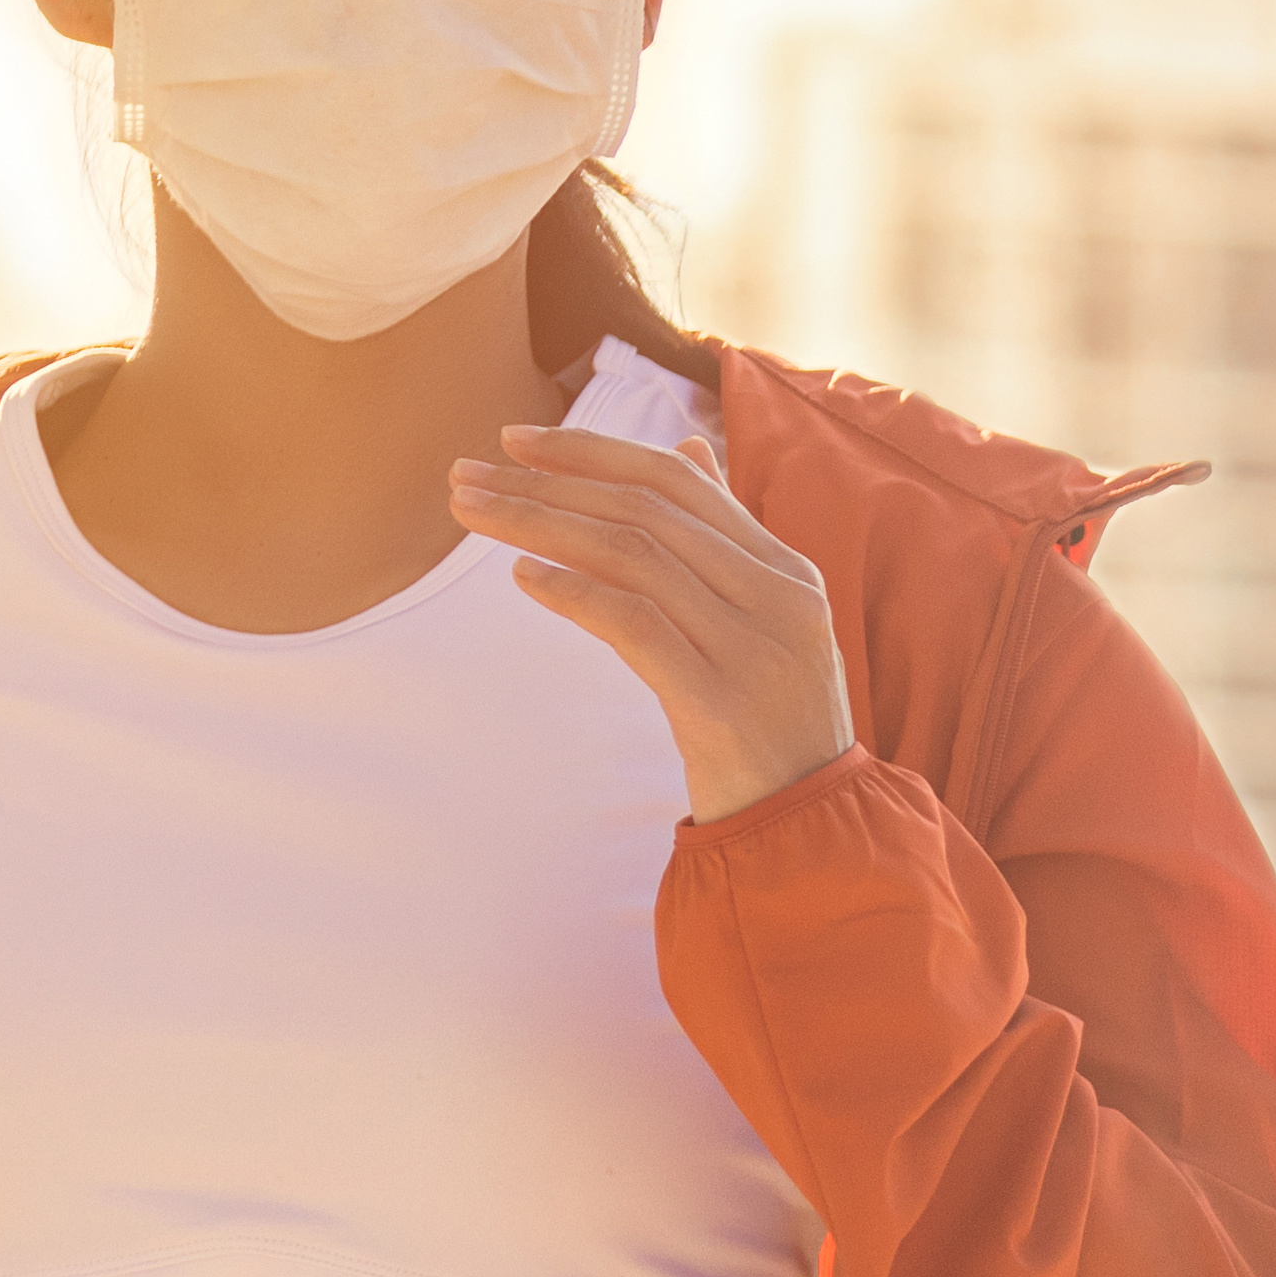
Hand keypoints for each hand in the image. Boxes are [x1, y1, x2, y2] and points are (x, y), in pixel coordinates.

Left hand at [448, 408, 856, 822]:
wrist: (809, 835)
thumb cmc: (772, 727)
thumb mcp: (764, 622)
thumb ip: (726, 539)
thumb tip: (689, 447)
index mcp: (787, 571)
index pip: (680, 481)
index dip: (593, 452)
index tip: (516, 442)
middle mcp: (780, 599)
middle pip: (648, 512)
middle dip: (548, 484)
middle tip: (466, 477)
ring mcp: (754, 652)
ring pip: (636, 558)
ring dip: (542, 527)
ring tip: (474, 517)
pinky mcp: (722, 707)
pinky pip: (637, 628)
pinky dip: (576, 594)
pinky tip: (524, 578)